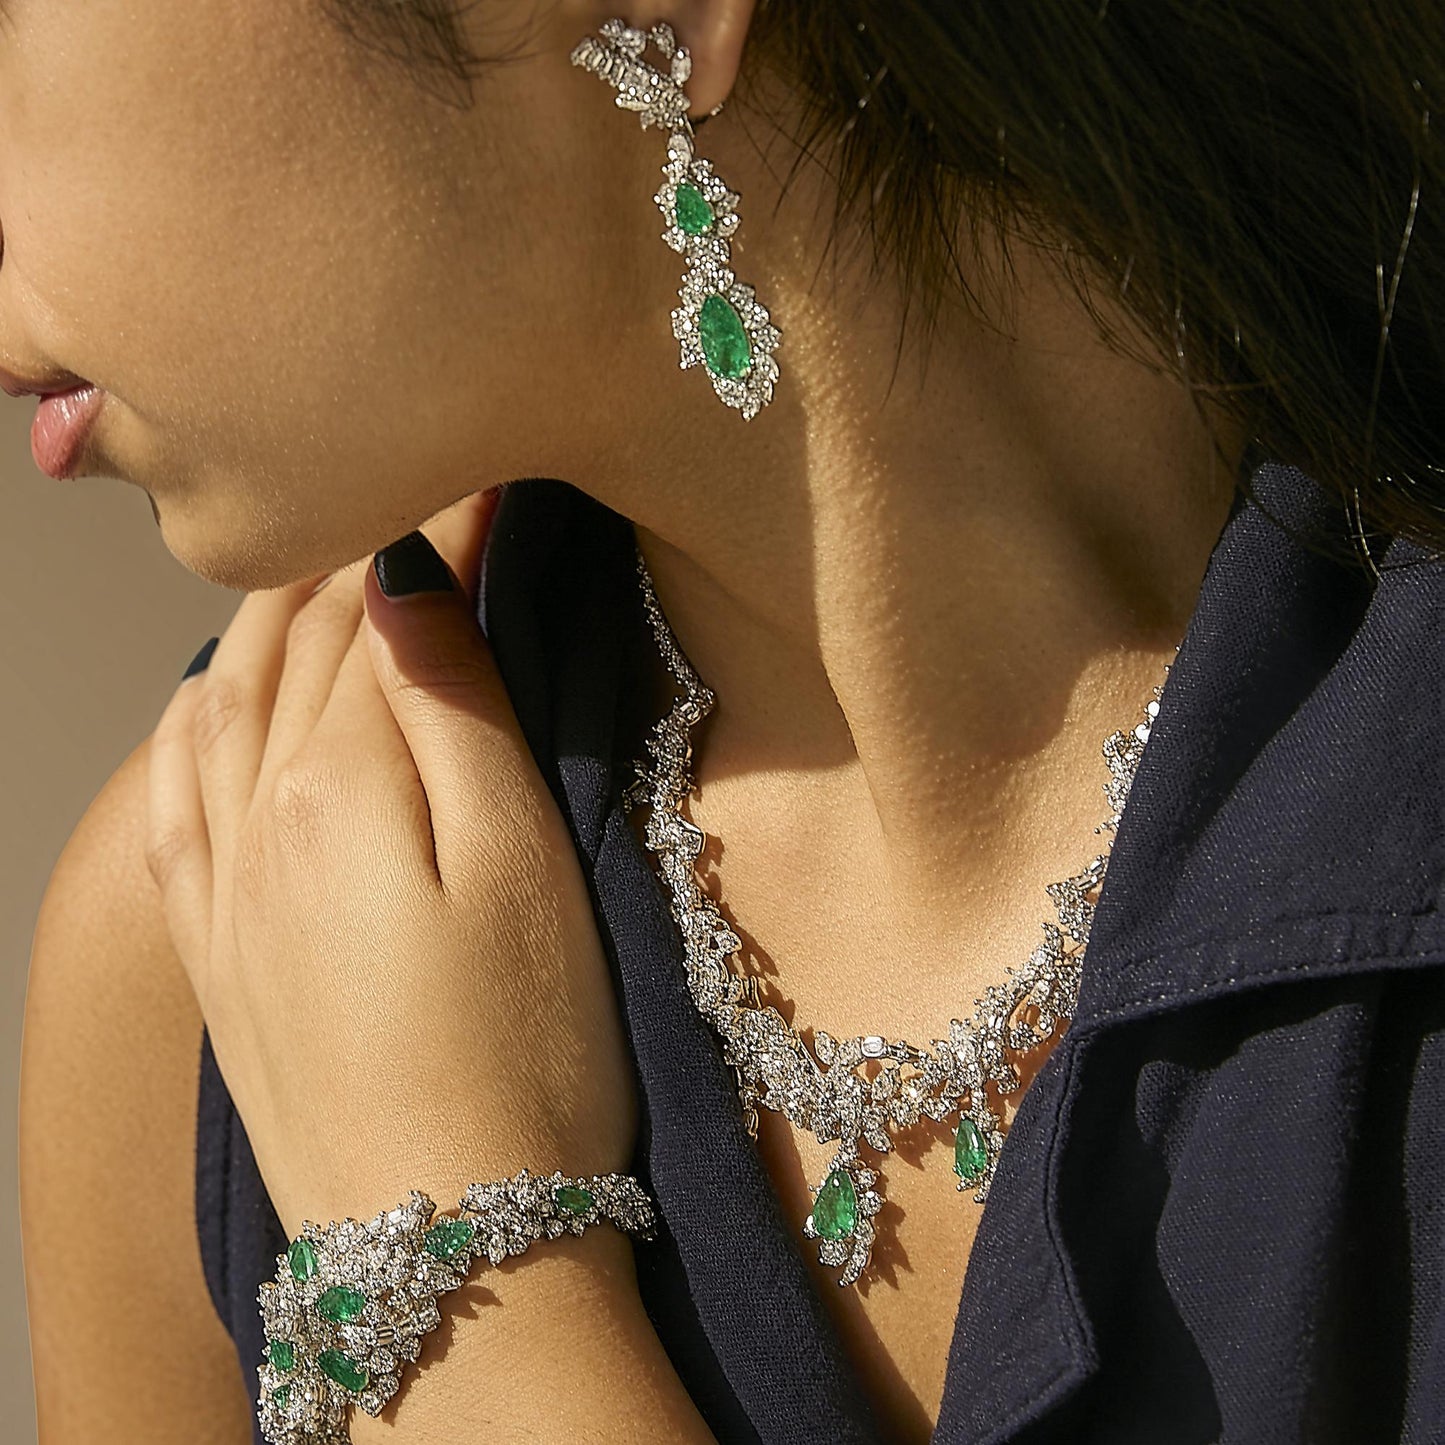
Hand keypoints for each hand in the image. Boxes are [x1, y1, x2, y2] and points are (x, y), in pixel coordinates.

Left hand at [145, 487, 636, 1236]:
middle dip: (351, 545)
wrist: (445, 1245)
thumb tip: (407, 573)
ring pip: (222, 700)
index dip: (437, 521)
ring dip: (268, 618)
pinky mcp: (213, 944)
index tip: (482, 459)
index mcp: (338, 782)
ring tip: (317, 562)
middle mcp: (253, 813)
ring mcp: (219, 882)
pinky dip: (190, 720)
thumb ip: (455, 709)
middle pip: (293, 642)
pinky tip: (209, 698)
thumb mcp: (520, 863)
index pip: (381, 607)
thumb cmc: (523, 1054)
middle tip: (412, 476)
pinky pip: (171, 794)